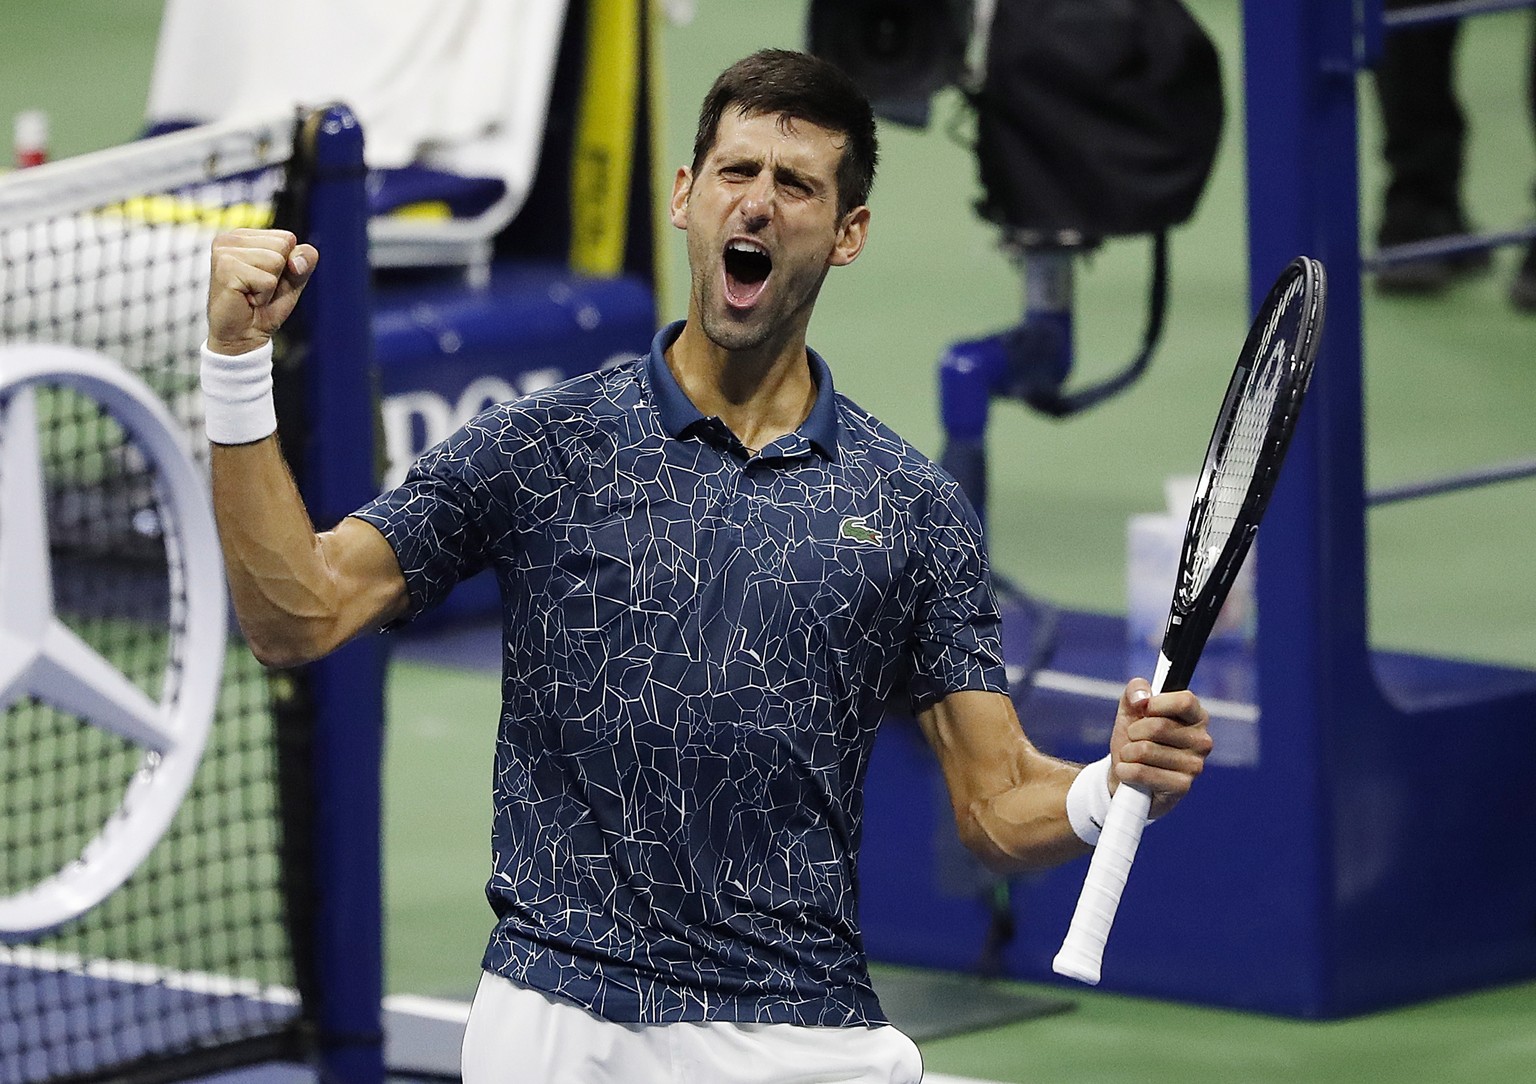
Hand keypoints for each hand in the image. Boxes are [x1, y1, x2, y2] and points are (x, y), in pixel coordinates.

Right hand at [206, 229, 317, 354]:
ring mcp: (224, 252)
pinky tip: (246, 299)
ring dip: (269, 286)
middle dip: (279, 274)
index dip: (288, 264)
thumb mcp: (293, 280)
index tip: (267, 279)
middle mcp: (230, 238)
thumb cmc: (265, 307)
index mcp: (244, 236)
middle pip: (282, 246)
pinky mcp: (225, 268)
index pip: (287, 238)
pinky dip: (263, 296)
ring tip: (252, 294)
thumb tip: (296, 261)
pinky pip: (267, 280)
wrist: (243, 336)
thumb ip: (304, 261)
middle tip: (258, 289)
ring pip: (276, 261)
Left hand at [1108, 679, 1211, 819]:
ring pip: (1145, 750)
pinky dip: (1126, 771)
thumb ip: (1136, 691)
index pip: (1184, 701)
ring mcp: (1195, 766)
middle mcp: (1202, 741)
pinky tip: (1128, 773)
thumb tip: (1142, 698)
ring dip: (1127, 753)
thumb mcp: (1131, 709)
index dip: (1156, 704)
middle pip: (1158, 726)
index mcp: (1196, 716)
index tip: (1143, 710)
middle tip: (1133, 739)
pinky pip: (1142, 772)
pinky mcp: (1182, 787)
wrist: (1126, 775)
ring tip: (1131, 757)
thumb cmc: (1134, 739)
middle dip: (1133, 731)